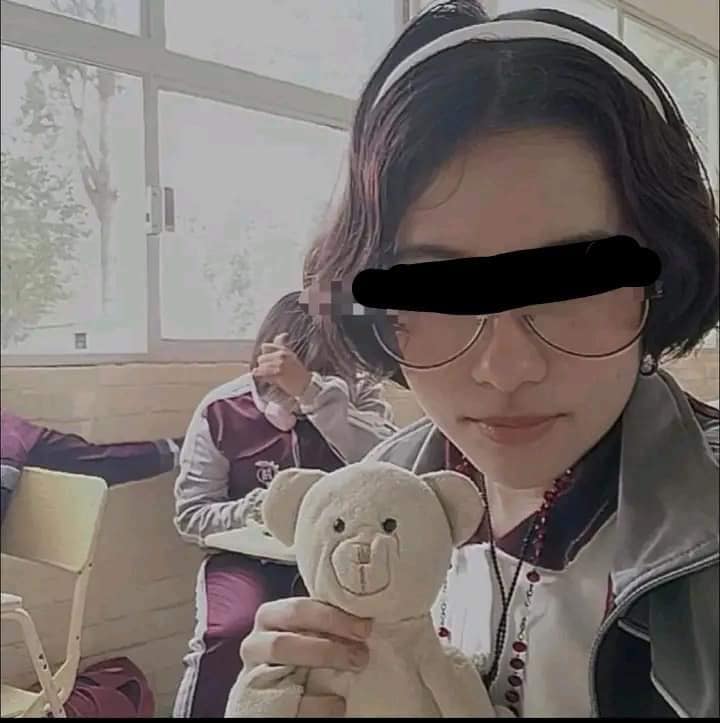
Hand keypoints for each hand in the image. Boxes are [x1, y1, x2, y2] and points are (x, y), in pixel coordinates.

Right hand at [240, 597, 371, 716]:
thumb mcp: (309, 629)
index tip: (364, 627)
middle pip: (284, 643)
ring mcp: (255, 676)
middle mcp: (255, 644)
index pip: (297, 610)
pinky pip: (290, 707)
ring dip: (322, 675)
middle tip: (361, 655)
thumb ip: (323, 620)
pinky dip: (320, 705)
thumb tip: (362, 616)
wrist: (282, 684)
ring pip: (283, 675)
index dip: (332, 617)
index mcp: (269, 616)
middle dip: (327, 649)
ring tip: (352, 675)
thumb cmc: (303, 647)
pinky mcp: (262, 705)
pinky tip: (339, 702)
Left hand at [253, 333, 312, 398]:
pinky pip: (261, 374)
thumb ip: (282, 344)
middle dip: (263, 366)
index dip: (266, 356)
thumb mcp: (291, 355)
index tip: (270, 362)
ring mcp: (279, 364)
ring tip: (271, 377)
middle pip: (261, 358)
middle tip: (271, 372)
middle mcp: (281, 355)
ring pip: (261, 367)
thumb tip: (284, 334)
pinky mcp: (277, 374)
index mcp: (284, 350)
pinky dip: (262, 378)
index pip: (265, 347)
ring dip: (263, 374)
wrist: (306, 384)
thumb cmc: (297, 371)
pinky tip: (268, 380)